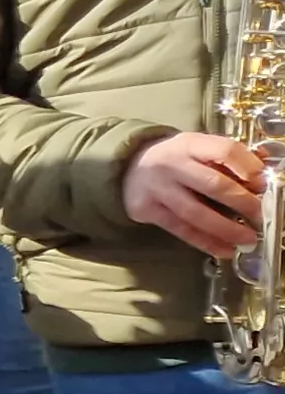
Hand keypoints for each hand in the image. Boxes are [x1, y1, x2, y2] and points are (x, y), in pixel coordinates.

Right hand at [124, 131, 266, 257]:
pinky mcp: (148, 210)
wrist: (129, 167)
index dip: (248, 167)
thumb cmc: (176, 158)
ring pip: (196, 212)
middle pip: (212, 184)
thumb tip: (263, 174)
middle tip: (261, 215)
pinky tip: (224, 249)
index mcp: (190, 144)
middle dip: (242, 202)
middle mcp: (172, 164)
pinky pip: (181, 229)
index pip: (224, 151)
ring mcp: (158, 189)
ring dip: (225, 228)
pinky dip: (205, 241)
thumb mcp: (198, 148)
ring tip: (248, 238)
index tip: (263, 184)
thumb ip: (228, 159)